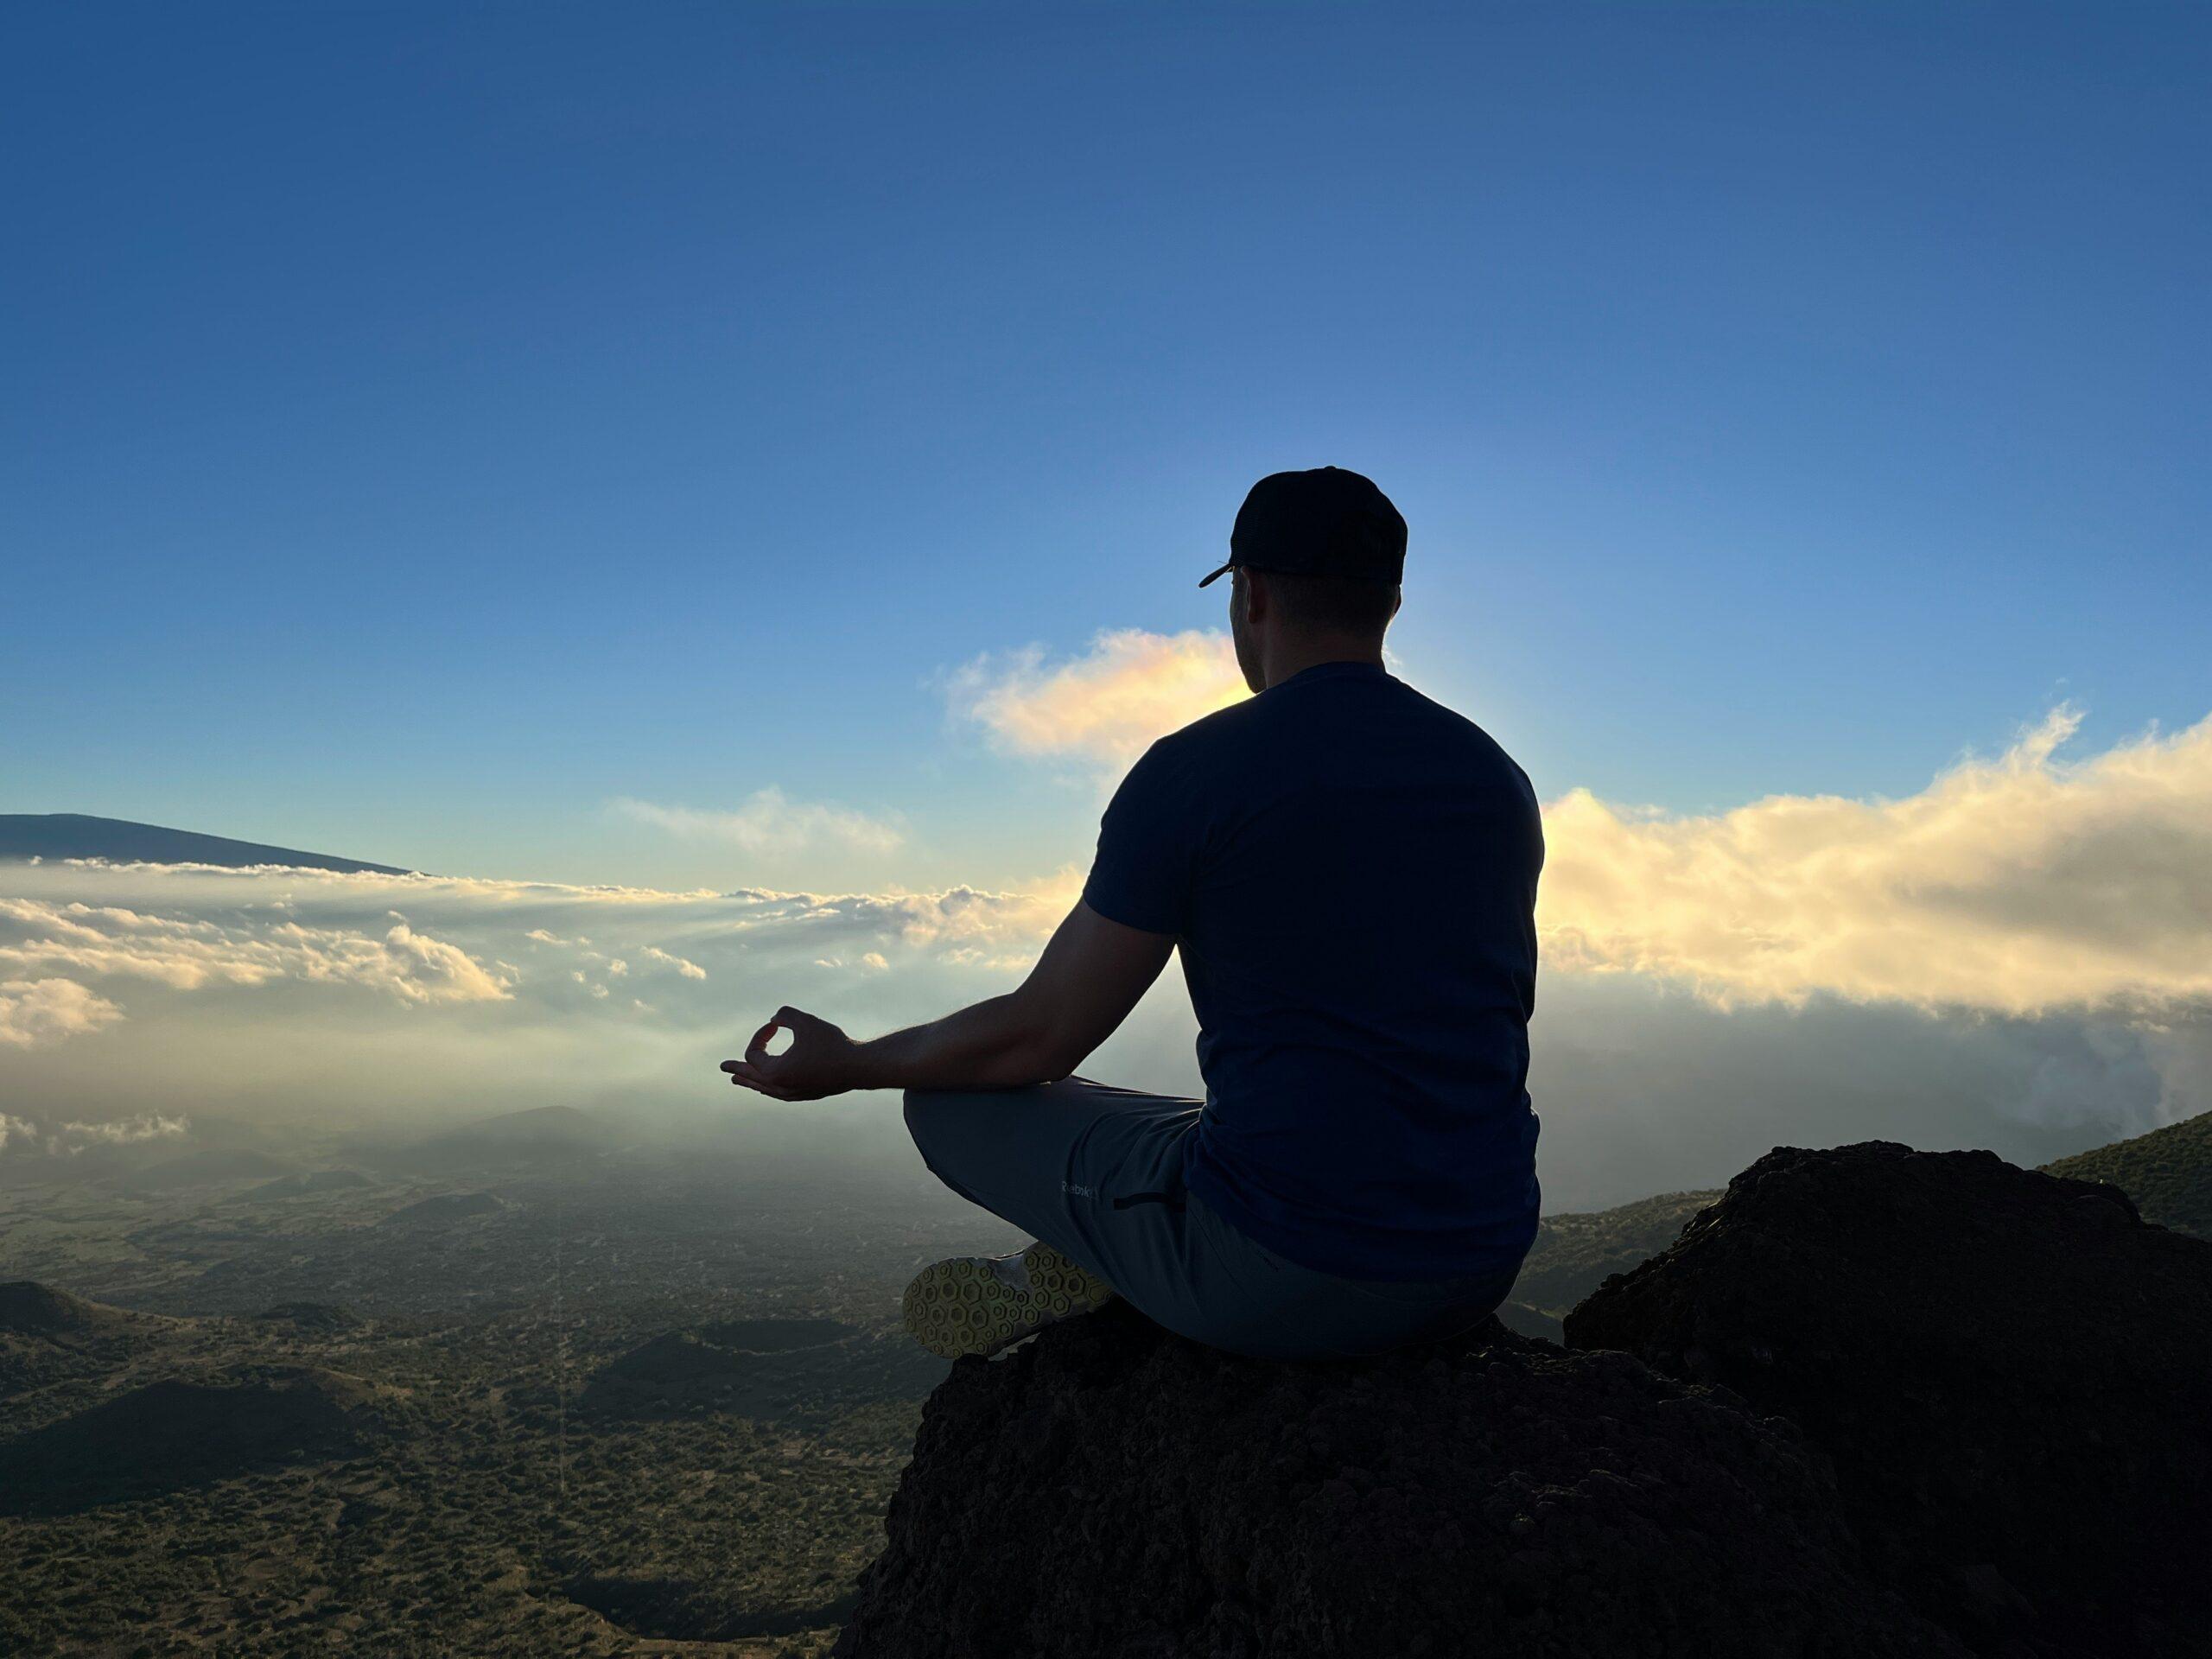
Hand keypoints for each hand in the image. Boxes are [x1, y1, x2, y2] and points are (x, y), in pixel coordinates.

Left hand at [720, 1006, 861, 1101]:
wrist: (859, 1067)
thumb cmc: (832, 1044)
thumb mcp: (806, 1021)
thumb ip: (784, 1014)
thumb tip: (775, 1020)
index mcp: (774, 1072)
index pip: (754, 1053)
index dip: (760, 1035)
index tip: (775, 1026)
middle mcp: (780, 1088)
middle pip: (751, 1077)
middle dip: (737, 1069)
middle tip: (723, 1067)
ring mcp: (792, 1094)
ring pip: (764, 1088)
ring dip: (750, 1080)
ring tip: (738, 1080)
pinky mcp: (805, 1095)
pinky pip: (778, 1092)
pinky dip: (767, 1086)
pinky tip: (767, 1085)